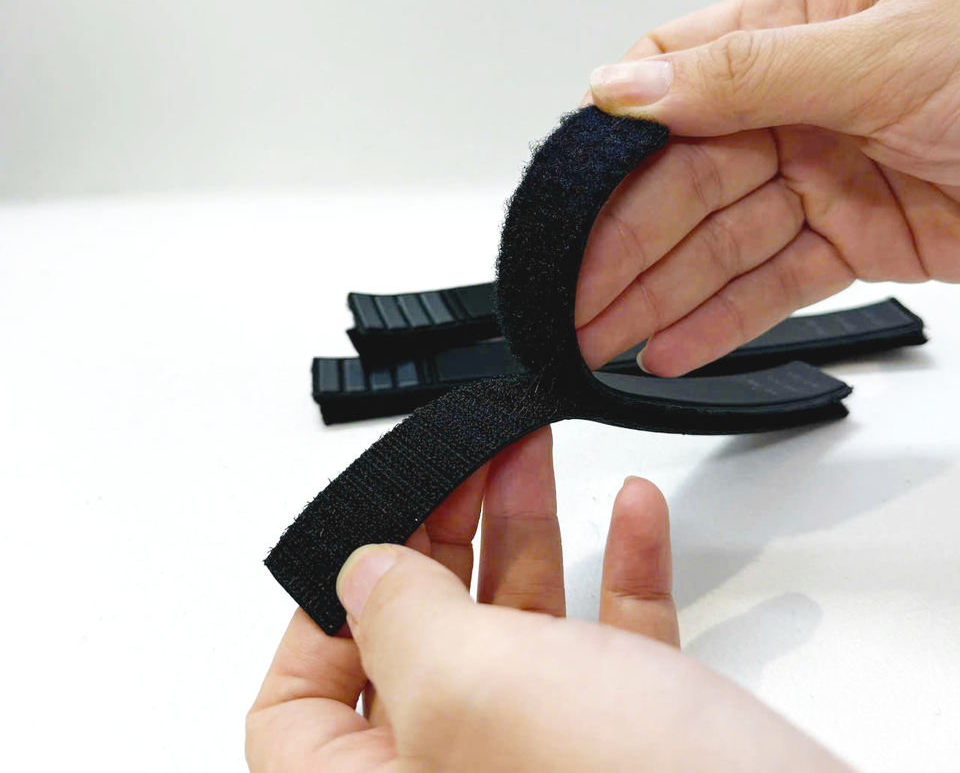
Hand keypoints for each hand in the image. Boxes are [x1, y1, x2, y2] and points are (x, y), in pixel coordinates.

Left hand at [246, 428, 849, 771]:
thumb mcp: (473, 689)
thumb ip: (396, 622)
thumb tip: (357, 573)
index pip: (297, 709)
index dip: (319, 616)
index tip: (368, 539)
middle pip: (418, 644)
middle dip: (442, 536)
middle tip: (465, 463)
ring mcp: (545, 766)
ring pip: (515, 632)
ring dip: (529, 532)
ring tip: (534, 451)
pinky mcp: (628, 743)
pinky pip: (605, 644)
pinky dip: (619, 571)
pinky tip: (635, 512)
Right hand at [577, 0, 959, 376]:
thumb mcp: (888, 48)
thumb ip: (746, 71)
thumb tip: (624, 85)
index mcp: (799, 23)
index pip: (672, 81)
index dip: (612, 143)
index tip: (564, 202)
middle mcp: (801, 100)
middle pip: (683, 180)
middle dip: (622, 247)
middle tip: (570, 303)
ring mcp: (828, 175)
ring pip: (720, 243)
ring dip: (657, 298)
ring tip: (599, 342)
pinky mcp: (861, 240)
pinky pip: (774, 285)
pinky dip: (722, 323)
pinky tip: (670, 350)